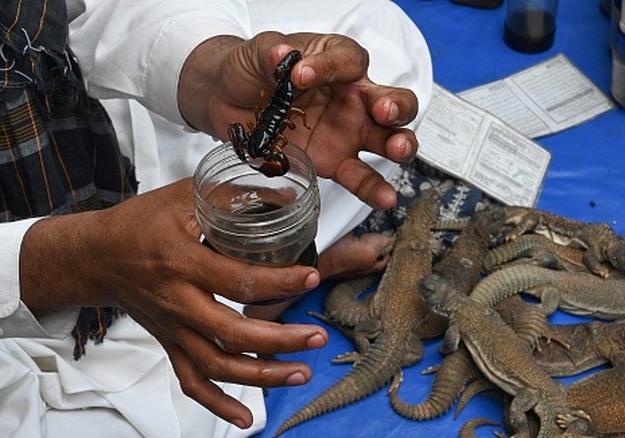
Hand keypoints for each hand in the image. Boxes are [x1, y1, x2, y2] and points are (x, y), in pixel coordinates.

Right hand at [20, 179, 327, 427]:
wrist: (96, 257)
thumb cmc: (141, 224)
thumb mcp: (182, 198)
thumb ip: (230, 196)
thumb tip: (286, 192)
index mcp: (183, 264)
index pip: (238, 281)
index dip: (279, 282)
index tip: (312, 277)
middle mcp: (178, 303)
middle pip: (232, 334)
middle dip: (280, 340)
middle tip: (316, 337)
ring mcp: (173, 331)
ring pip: (217, 366)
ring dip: (261, 377)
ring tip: (301, 374)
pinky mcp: (170, 346)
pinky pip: (192, 383)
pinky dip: (218, 405)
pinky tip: (246, 418)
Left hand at [178, 31, 420, 210]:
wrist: (224, 100)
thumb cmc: (250, 68)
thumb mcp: (256, 52)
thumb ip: (271, 52)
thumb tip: (280, 56)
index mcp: (337, 61)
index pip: (348, 60)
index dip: (331, 66)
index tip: (301, 74)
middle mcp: (351, 97)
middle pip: (390, 99)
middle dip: (395, 105)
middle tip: (383, 110)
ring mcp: (348, 132)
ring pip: (387, 138)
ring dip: (399, 144)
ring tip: (397, 149)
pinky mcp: (336, 162)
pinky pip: (360, 177)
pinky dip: (374, 189)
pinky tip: (385, 198)